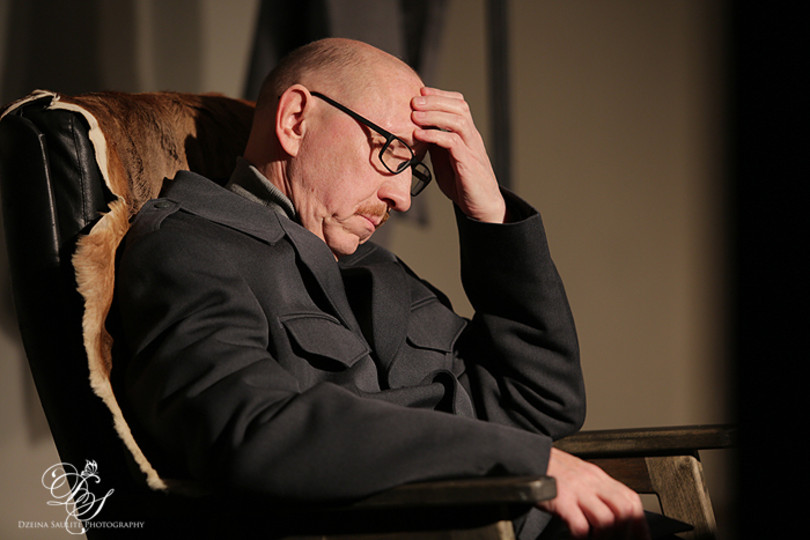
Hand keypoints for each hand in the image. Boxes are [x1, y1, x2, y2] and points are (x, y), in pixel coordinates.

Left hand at [411, 87, 506, 222]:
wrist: (481, 206)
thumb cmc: (462, 183)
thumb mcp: (444, 160)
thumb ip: (435, 145)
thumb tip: (417, 130)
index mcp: (466, 134)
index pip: (458, 104)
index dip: (440, 95)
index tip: (421, 92)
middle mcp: (471, 137)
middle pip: (459, 106)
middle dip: (435, 100)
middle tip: (414, 100)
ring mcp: (471, 148)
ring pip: (458, 120)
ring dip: (434, 114)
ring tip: (414, 115)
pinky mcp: (468, 162)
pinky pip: (453, 141)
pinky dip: (434, 134)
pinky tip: (419, 134)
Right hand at [539, 448, 649, 538]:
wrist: (527, 456)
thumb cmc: (550, 470)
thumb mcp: (579, 476)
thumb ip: (596, 491)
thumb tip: (613, 515)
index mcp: (598, 476)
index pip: (631, 499)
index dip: (640, 524)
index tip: (641, 539)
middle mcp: (592, 482)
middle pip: (624, 509)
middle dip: (626, 533)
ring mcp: (577, 490)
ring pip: (607, 519)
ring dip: (606, 537)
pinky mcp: (561, 500)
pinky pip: (580, 526)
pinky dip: (583, 538)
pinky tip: (578, 538)